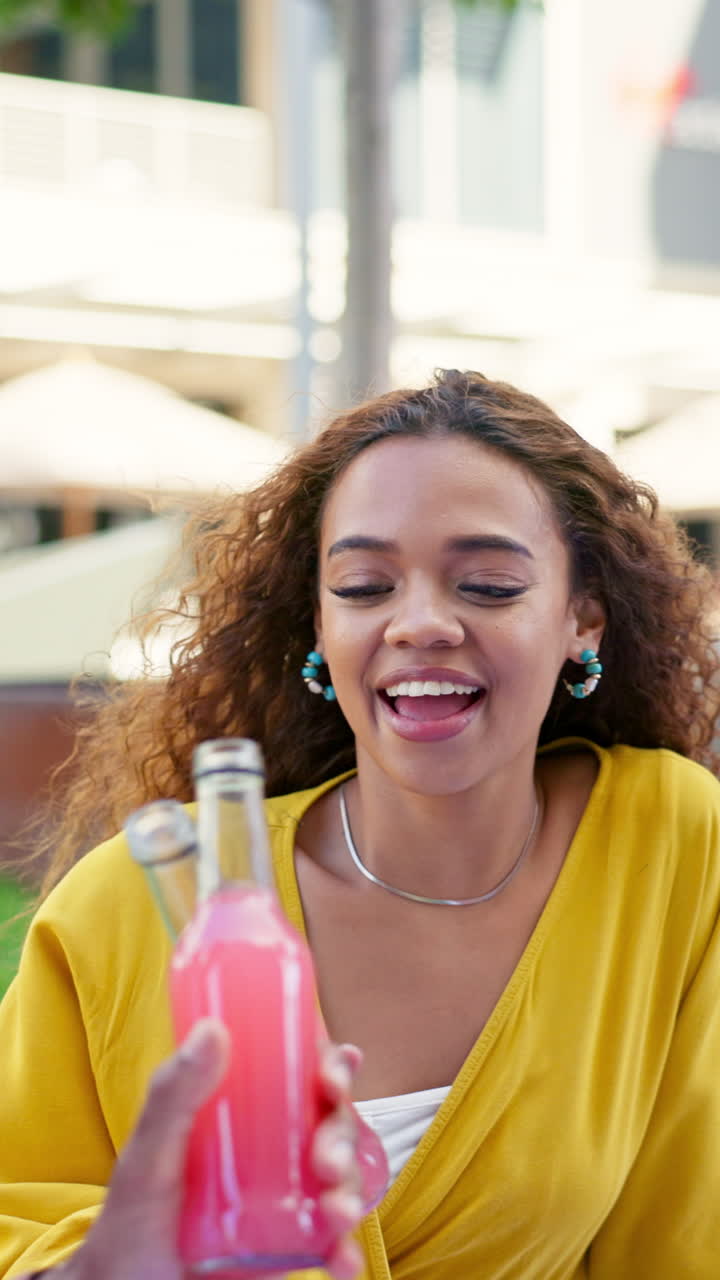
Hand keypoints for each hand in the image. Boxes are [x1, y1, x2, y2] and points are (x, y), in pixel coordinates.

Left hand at [50, 1020, 364, 1279]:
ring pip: (341, 1177)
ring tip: (339, 1212)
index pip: (300, 1072)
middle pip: (330, 1122)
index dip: (331, 1067)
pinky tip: (342, 1260)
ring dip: (352, 1188)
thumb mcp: (148, 1155)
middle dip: (342, 1134)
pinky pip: (332, 1242)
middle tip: (329, 1160)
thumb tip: (213, 1029)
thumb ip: (173, 1096)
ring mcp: (286, 1197)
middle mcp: (273, 1147)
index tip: (336, 1074)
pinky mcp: (291, 1246)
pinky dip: (347, 1249)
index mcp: (245, 1110)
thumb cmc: (132, 1218)